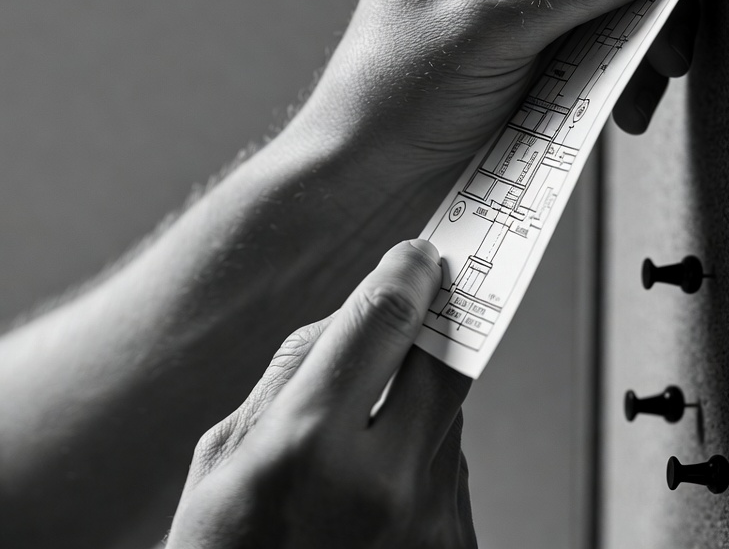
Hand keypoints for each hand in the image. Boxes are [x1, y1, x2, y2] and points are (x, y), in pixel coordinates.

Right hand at [166, 239, 474, 548]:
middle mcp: (383, 484)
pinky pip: (452, 465)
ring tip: (369, 429)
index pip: (385, 320)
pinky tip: (381, 483)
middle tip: (426, 300)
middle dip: (436, 322)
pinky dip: (426, 452)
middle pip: (447, 357)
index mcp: (306, 448)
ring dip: (423, 396)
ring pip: (452, 412)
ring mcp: (430, 523)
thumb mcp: (223, 454)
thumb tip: (363, 308)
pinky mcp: (458, 548)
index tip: (419, 256)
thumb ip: (296, 368)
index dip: (407, 273)